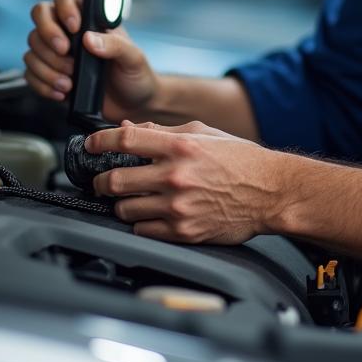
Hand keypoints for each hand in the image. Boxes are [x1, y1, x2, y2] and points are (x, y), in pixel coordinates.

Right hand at [24, 0, 157, 122]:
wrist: (131, 106)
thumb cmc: (135, 75)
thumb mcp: (133, 58)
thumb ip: (116, 45)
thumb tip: (89, 39)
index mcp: (90, 17)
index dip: (64, 6)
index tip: (75, 27)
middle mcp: (69, 30)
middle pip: (40, 15)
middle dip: (48, 35)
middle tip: (66, 52)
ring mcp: (57, 52)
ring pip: (33, 46)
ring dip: (48, 66)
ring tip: (69, 82)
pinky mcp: (49, 74)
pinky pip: (30, 72)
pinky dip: (42, 83)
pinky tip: (62, 92)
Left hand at [88, 120, 284, 243]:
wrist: (271, 192)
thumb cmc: (240, 160)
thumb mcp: (205, 133)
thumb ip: (164, 131)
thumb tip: (130, 130)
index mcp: (180, 147)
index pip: (125, 141)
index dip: (99, 142)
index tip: (90, 145)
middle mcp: (175, 176)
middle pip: (116, 180)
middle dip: (102, 180)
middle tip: (104, 180)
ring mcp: (178, 207)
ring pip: (125, 209)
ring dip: (122, 203)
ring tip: (131, 197)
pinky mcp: (183, 231)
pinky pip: (142, 230)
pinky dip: (140, 222)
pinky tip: (149, 213)